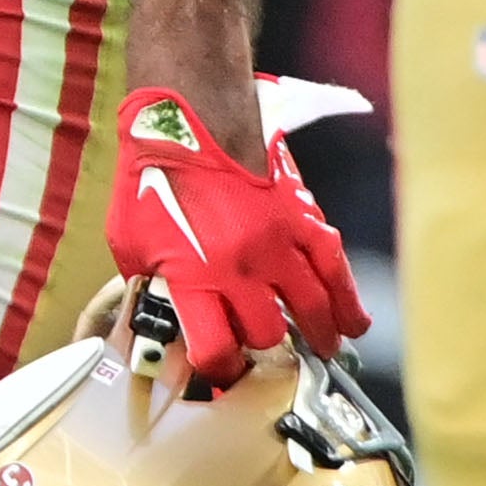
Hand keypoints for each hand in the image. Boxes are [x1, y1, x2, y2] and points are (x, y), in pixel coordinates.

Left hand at [104, 85, 367, 388]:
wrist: (188, 117)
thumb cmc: (152, 176)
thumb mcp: (130, 242)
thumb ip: (151, 285)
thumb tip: (165, 315)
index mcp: (193, 277)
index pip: (217, 350)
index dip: (220, 369)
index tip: (223, 369)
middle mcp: (239, 269)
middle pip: (267, 334)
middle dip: (264, 346)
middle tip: (263, 347)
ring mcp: (277, 245)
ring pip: (311, 309)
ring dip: (319, 335)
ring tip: (323, 348)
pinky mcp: (302, 219)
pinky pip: (335, 269)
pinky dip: (349, 299)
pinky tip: (354, 321)